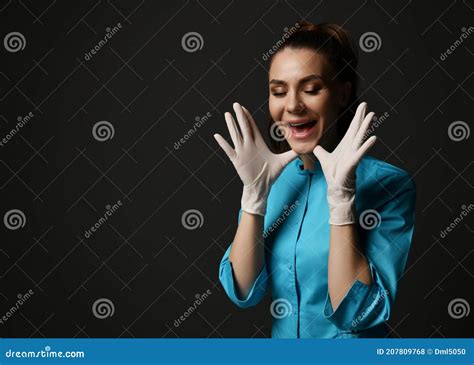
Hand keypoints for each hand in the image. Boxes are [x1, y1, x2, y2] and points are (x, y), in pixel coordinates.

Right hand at [214, 102, 297, 215]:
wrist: (262, 187)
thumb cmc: (271, 175)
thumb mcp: (283, 162)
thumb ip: (292, 154)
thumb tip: (303, 149)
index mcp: (258, 144)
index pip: (252, 127)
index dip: (248, 117)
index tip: (244, 107)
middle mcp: (249, 146)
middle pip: (244, 127)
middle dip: (240, 116)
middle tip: (236, 104)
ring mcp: (242, 152)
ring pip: (235, 135)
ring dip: (231, 125)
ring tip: (227, 115)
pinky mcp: (237, 160)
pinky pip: (229, 150)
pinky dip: (223, 143)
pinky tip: (217, 136)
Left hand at [313, 102, 376, 224]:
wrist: (336, 186)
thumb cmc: (333, 173)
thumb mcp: (324, 158)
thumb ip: (320, 151)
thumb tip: (316, 147)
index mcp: (346, 145)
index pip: (352, 128)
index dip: (357, 117)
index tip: (363, 106)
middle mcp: (351, 147)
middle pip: (357, 129)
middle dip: (361, 117)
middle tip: (367, 105)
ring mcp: (353, 154)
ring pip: (360, 137)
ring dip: (366, 127)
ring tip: (372, 115)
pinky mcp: (353, 162)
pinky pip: (360, 152)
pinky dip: (366, 145)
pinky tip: (374, 138)